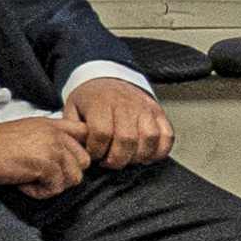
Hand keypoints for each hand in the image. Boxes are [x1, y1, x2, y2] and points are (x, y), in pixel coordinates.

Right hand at [0, 115, 91, 198]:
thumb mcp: (29, 131)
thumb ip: (51, 139)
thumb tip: (67, 159)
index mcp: (54, 124)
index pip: (85, 133)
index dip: (79, 150)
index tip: (63, 161)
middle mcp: (58, 134)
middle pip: (83, 162)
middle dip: (66, 173)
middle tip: (42, 175)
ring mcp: (54, 149)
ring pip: (73, 178)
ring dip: (52, 185)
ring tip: (31, 180)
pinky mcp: (47, 166)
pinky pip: (55, 189)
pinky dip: (39, 192)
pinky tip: (23, 184)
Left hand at [62, 78, 176, 171]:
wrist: (110, 79)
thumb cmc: (91, 99)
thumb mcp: (72, 108)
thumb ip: (73, 129)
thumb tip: (75, 147)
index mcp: (101, 102)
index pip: (102, 133)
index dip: (96, 150)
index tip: (93, 154)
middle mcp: (126, 104)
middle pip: (126, 139)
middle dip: (117, 159)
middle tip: (110, 161)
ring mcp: (145, 108)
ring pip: (149, 138)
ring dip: (138, 156)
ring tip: (127, 158)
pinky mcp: (158, 113)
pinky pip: (167, 136)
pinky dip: (160, 150)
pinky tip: (146, 155)